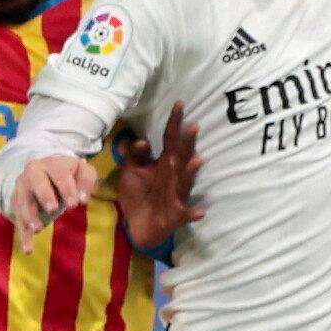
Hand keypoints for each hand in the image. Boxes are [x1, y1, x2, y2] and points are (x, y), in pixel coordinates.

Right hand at [6, 154, 96, 252]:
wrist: (46, 171)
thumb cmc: (69, 174)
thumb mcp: (82, 172)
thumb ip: (86, 181)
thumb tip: (82, 200)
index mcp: (52, 163)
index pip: (59, 174)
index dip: (67, 188)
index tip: (75, 204)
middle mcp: (33, 172)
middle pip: (36, 182)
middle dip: (44, 195)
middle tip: (53, 209)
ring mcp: (23, 188)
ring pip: (23, 200)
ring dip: (29, 215)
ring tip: (38, 229)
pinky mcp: (18, 203)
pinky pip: (19, 218)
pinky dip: (23, 234)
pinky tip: (28, 249)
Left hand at [108, 104, 206, 251]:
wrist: (137, 226)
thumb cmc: (137, 195)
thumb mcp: (131, 172)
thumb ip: (135, 156)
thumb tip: (143, 141)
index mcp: (163, 163)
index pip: (170, 139)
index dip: (174, 122)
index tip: (179, 104)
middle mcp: (173, 176)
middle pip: (182, 156)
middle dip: (187, 143)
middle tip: (194, 126)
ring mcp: (177, 194)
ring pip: (185, 181)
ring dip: (191, 172)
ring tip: (198, 160)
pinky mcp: (176, 215)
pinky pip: (186, 214)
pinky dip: (193, 213)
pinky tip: (200, 212)